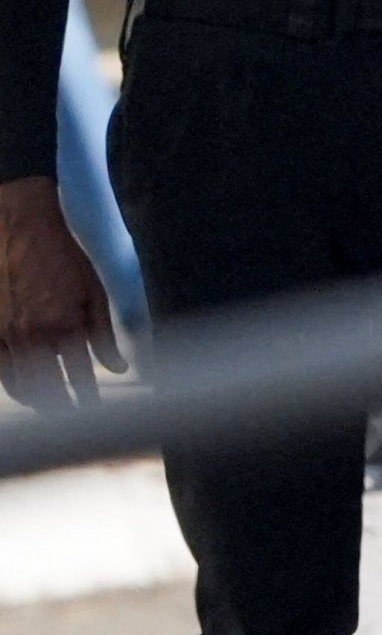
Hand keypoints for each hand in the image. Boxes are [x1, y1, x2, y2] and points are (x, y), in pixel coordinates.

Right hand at [0, 176, 111, 409]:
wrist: (20, 221)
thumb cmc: (65, 250)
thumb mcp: (96, 286)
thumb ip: (106, 330)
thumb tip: (118, 366)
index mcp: (65, 329)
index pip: (80, 383)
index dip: (89, 402)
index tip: (96, 412)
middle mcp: (32, 338)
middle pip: (47, 393)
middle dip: (62, 407)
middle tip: (74, 413)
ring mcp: (4, 335)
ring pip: (18, 386)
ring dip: (36, 398)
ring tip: (51, 402)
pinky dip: (11, 380)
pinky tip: (25, 382)